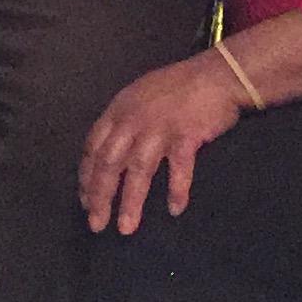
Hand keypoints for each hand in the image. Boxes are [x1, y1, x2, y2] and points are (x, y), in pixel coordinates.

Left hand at [76, 51, 246, 235]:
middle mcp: (134, 119)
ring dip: (130, 201)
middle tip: (96, 224)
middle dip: (100, 196)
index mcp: (119, 109)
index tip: (85, 201)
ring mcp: (160, 126)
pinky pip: (179, 168)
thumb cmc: (177, 87)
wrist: (216, 74)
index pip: (94, 147)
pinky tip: (175, 209)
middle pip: (109, 162)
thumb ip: (123, 122)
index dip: (86, 176)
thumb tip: (110, 155)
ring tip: (126, 227)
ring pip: (139, 169)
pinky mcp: (186, 134)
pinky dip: (177, 189)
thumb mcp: (139, 97)